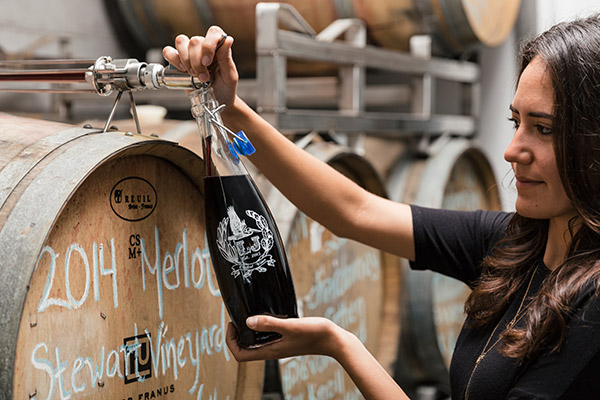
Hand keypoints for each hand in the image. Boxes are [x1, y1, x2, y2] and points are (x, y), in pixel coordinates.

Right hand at [162, 26, 238, 105]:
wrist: (216, 101)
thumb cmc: (225, 87)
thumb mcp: (230, 76)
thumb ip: (226, 58)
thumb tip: (228, 40)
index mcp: (219, 47)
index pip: (213, 32)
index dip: (208, 45)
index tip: (207, 62)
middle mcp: (204, 46)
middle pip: (195, 41)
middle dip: (197, 62)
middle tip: (204, 78)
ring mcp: (190, 52)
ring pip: (181, 42)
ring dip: (186, 60)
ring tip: (193, 75)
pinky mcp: (179, 61)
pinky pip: (169, 51)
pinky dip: (173, 59)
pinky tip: (181, 69)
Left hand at [226, 316, 342, 361]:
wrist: (334, 340)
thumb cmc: (315, 334)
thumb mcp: (290, 326)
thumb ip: (269, 323)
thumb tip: (248, 321)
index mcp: (270, 351)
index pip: (240, 355)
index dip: (231, 341)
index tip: (233, 324)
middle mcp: (272, 350)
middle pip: (245, 349)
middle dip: (236, 335)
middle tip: (236, 318)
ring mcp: (279, 345)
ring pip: (255, 342)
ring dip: (247, 331)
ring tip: (248, 315)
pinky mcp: (286, 339)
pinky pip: (267, 336)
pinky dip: (261, 327)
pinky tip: (266, 315)